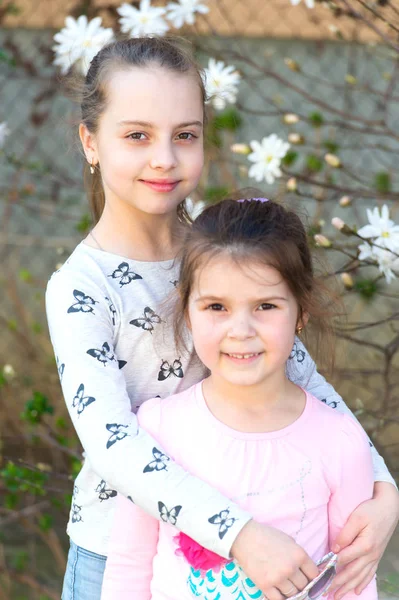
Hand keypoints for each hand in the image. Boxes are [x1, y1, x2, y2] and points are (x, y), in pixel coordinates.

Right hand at [231, 520, 318, 599]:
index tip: (307, 577)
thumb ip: (298, 555)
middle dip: (300, 583)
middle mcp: (291, 568)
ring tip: (285, 584)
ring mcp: (278, 578)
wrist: (244, 537)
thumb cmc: (267, 536)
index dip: (311, 576)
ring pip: (293, 593)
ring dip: (291, 590)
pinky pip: (279, 599)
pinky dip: (280, 597)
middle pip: (304, 585)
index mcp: (299, 554)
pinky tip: (278, 590)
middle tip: (294, 579)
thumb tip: (306, 570)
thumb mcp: (288, 540)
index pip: (314, 574)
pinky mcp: (265, 585)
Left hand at [330, 482, 398, 598]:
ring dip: (348, 587)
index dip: (330, 567)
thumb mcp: (356, 518)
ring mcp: (375, 557)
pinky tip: (356, 590)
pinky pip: (369, 574)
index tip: (319, 573)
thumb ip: (345, 533)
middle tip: (325, 591)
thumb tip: (334, 548)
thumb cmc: (371, 510)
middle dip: (338, 583)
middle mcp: (371, 555)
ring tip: (337, 596)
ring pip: (360, 576)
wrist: (389, 508)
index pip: (344, 559)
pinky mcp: (377, 556)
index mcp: (364, 545)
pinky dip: (362, 583)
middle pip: (351, 572)